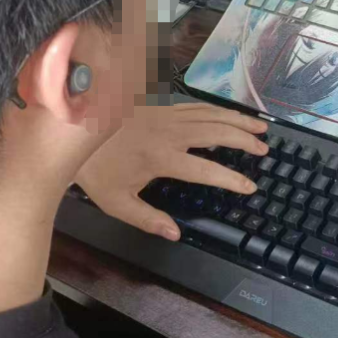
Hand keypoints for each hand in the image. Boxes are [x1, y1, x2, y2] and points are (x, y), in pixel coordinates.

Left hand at [75, 103, 267, 240]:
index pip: (206, 170)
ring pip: (211, 113)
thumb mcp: (116, 202)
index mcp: (162, 157)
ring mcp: (166, 114)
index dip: (231, 179)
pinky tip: (228, 113)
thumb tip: (176, 233)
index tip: (250, 186)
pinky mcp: (160, 104)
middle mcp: (170, 132)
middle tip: (265, 148)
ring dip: (238, 119)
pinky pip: (196, 104)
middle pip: (217, 132)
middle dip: (244, 140)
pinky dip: (217, 109)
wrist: (71, 130)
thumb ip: (148, 219)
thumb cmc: (95, 169)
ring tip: (260, 126)